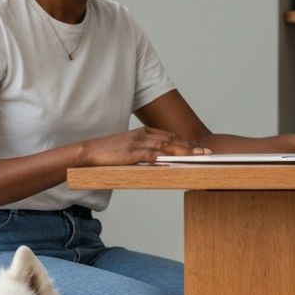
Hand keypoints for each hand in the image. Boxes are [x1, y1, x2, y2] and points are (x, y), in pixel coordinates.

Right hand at [82, 127, 210, 165]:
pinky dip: (163, 157)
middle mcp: (142, 136)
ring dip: (183, 151)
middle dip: (190, 146)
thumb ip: (144, 152)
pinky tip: (173, 161)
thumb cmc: (107, 153)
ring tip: (197, 156)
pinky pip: (150, 155)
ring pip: (165, 146)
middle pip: (172, 139)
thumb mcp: (128, 149)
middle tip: (206, 152)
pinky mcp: (130, 153)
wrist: (88, 152)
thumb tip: (158, 160)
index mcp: (143, 133)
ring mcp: (136, 144)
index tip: (199, 147)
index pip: (169, 136)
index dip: (185, 142)